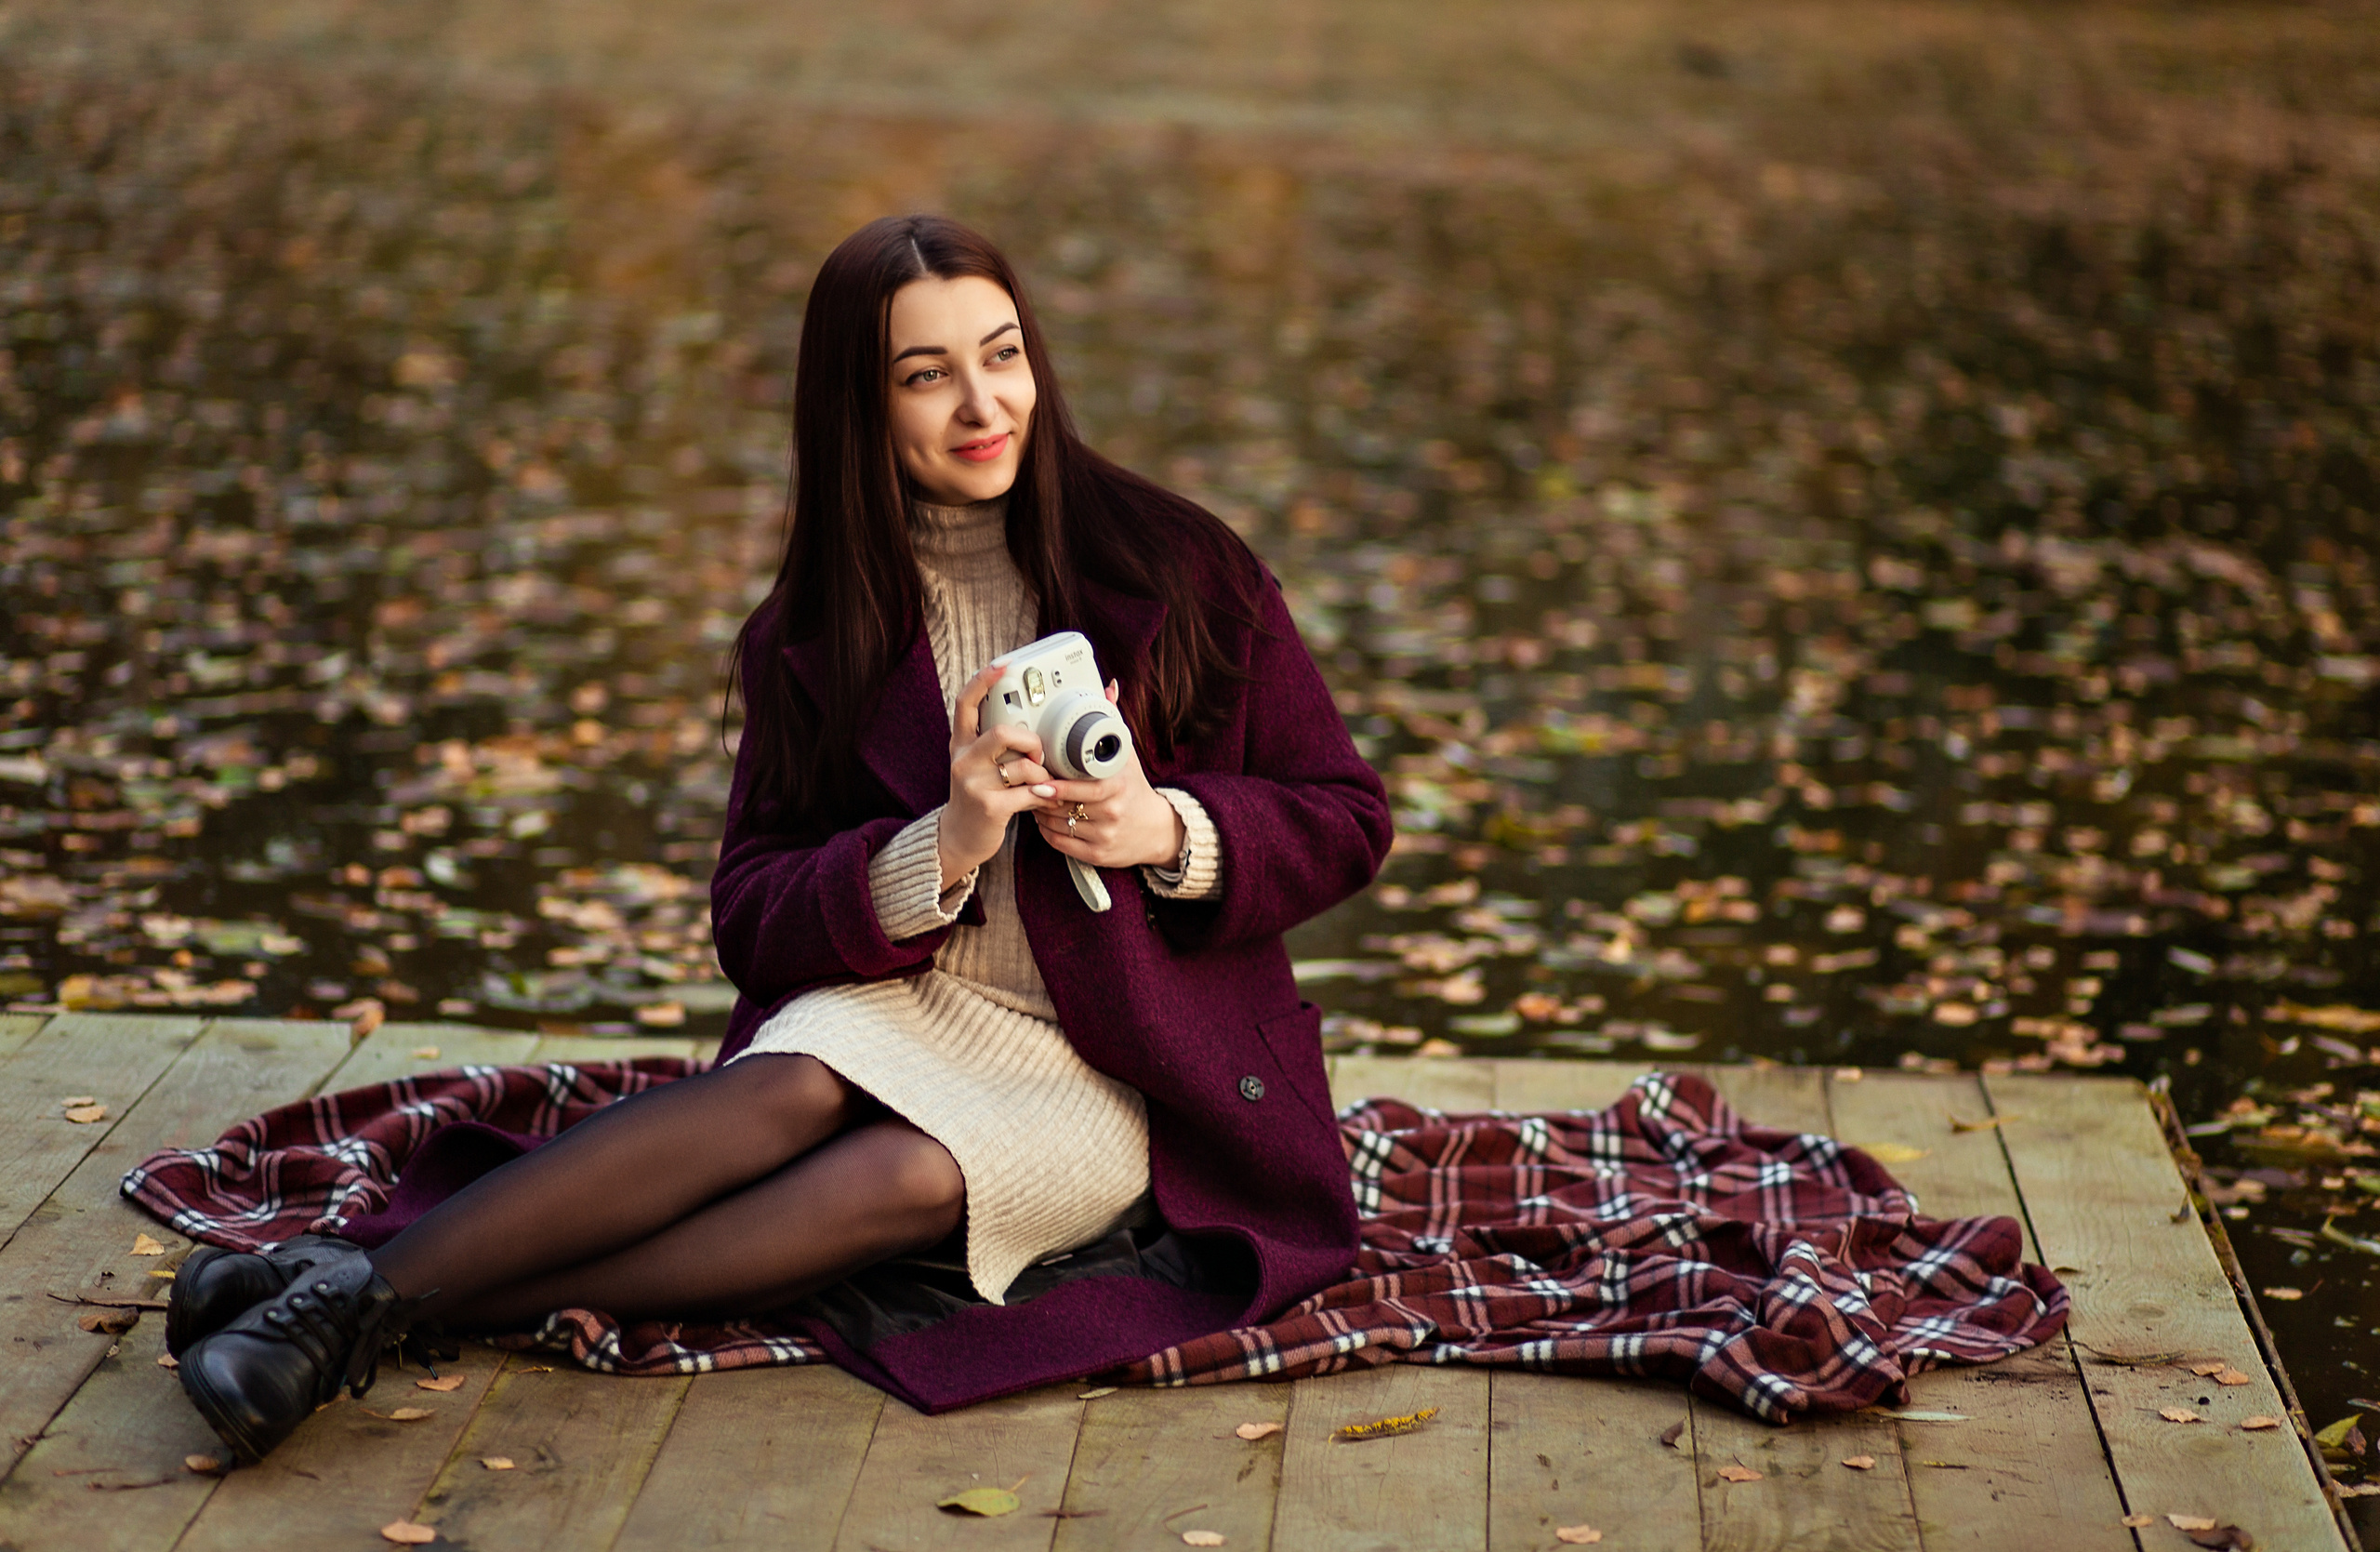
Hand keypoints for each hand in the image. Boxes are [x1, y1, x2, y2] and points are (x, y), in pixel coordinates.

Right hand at [939, 660, 1055, 889]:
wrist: (959, 838)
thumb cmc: (979, 796)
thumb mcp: (978, 764)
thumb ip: (997, 744)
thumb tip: (1035, 723)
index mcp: (961, 743)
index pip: (966, 702)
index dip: (984, 680)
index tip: (1004, 664)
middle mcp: (963, 759)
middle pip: (1002, 732)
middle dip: (1031, 742)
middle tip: (1039, 757)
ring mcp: (973, 783)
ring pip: (1022, 765)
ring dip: (1042, 775)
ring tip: (1043, 785)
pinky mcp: (988, 807)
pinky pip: (1029, 792)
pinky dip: (1044, 796)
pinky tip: (1043, 800)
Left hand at [1032, 681, 1185, 870]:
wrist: (1156, 831)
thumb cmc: (1134, 788)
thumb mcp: (1126, 755)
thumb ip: (1111, 721)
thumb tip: (1108, 687)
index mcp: (1118, 786)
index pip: (1083, 788)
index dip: (1058, 787)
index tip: (1040, 781)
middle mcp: (1112, 813)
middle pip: (1065, 806)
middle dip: (1043, 797)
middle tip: (1029, 786)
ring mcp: (1104, 836)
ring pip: (1058, 824)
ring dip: (1040, 813)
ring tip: (1033, 799)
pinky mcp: (1097, 856)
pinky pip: (1060, 843)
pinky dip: (1047, 830)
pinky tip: (1044, 818)